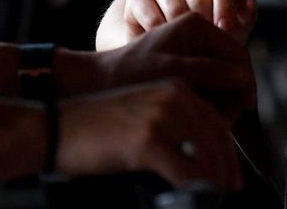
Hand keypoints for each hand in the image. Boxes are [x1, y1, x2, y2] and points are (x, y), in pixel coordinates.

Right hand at [59, 79, 241, 190]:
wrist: (55, 127)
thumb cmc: (95, 127)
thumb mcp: (142, 113)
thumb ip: (172, 126)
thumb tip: (200, 158)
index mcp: (175, 87)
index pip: (214, 122)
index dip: (227, 153)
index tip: (231, 175)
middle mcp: (172, 97)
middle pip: (215, 138)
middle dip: (224, 169)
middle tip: (228, 190)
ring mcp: (160, 117)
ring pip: (204, 155)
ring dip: (212, 181)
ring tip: (211, 197)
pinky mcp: (147, 141)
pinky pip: (184, 170)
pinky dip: (194, 188)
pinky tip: (192, 198)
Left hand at [67, 14, 255, 117]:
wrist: (97, 83)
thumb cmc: (128, 72)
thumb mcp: (171, 71)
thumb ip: (209, 71)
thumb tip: (241, 77)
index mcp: (196, 25)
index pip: (236, 52)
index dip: (245, 80)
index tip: (246, 106)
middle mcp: (197, 34)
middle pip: (231, 67)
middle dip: (230, 94)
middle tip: (223, 120)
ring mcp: (192, 51)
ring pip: (221, 80)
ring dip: (219, 101)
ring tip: (207, 120)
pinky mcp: (186, 69)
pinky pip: (208, 86)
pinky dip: (207, 102)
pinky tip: (198, 115)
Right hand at [114, 0, 257, 44]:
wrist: (167, 47)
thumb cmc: (207, 38)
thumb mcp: (230, 32)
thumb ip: (244, 19)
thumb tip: (248, 3)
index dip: (226, 4)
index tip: (226, 30)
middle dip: (204, 26)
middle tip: (207, 50)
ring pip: (174, 7)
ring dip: (181, 34)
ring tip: (187, 54)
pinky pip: (150, 15)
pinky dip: (158, 36)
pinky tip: (165, 50)